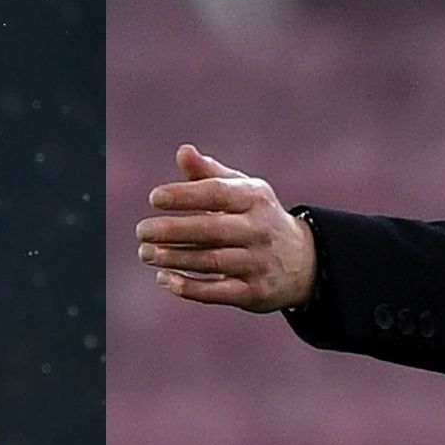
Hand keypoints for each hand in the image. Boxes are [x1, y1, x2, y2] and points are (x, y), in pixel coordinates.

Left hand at [136, 144, 316, 311]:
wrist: (304, 262)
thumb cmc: (258, 218)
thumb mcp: (242, 192)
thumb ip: (209, 174)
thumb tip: (183, 152)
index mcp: (255, 198)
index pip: (217, 193)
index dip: (184, 195)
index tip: (154, 198)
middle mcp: (260, 229)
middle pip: (211, 230)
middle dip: (172, 231)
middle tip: (141, 231)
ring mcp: (259, 263)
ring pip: (210, 261)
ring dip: (173, 258)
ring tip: (145, 253)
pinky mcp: (254, 292)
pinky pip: (216, 292)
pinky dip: (187, 287)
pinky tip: (163, 278)